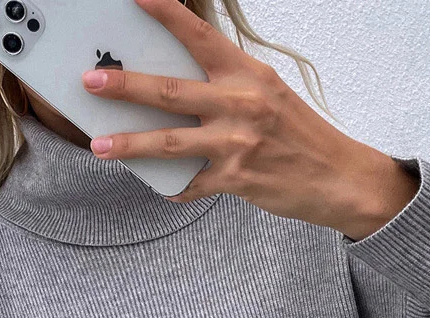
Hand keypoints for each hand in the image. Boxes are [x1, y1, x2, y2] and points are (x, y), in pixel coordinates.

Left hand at [81, 0, 411, 236]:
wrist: (338, 178)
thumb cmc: (302, 135)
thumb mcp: (270, 95)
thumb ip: (229, 88)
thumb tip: (181, 91)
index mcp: (248, 74)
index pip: (199, 36)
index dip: (164, 12)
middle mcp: (241, 103)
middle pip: (169, 90)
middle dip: (124, 85)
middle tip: (91, 80)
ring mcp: (237, 142)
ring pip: (169, 142)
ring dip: (129, 143)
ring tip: (99, 145)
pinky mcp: (237, 178)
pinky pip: (192, 184)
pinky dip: (174, 188)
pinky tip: (163, 188)